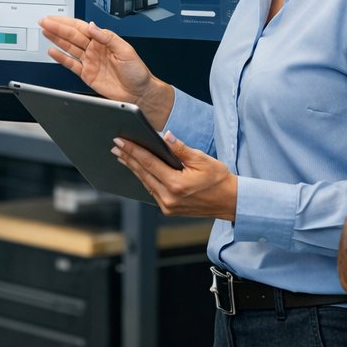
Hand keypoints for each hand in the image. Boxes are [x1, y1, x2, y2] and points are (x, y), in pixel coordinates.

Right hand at [39, 15, 173, 127]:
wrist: (139, 94)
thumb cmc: (138, 72)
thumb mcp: (125, 51)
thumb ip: (107, 38)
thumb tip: (92, 27)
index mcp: (104, 41)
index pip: (82, 28)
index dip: (67, 23)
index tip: (55, 18)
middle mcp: (95, 50)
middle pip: (72, 36)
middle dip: (57, 28)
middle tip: (44, 21)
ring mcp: (90, 62)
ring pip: (69, 47)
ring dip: (56, 39)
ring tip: (45, 31)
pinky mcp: (87, 75)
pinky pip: (71, 64)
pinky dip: (61, 58)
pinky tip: (53, 51)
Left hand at [112, 132, 236, 218]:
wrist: (230, 202)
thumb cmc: (219, 180)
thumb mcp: (202, 160)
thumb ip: (180, 148)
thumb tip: (164, 136)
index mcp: (176, 184)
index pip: (148, 163)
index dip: (132, 150)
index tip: (120, 141)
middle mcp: (169, 198)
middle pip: (142, 174)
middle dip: (128, 158)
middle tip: (115, 146)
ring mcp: (168, 206)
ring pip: (145, 183)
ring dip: (133, 168)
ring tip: (122, 155)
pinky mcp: (168, 210)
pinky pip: (152, 191)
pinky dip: (144, 179)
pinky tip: (138, 169)